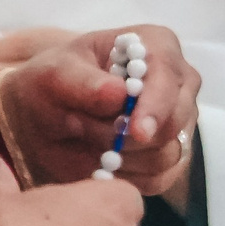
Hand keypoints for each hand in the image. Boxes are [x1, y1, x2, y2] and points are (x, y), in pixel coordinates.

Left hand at [0, 26, 201, 197]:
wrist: (45, 117)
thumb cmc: (54, 83)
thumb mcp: (54, 74)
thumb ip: (83, 81)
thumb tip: (118, 93)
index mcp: (157, 46)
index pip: (168, 78)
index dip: (155, 106)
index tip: (137, 131)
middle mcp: (177, 83)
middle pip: (175, 121)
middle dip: (127, 135)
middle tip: (84, 129)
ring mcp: (178, 122)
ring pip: (166, 154)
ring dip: (121, 155)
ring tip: (87, 137)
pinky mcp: (171, 157)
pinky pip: (159, 178)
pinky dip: (126, 175)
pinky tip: (102, 159)